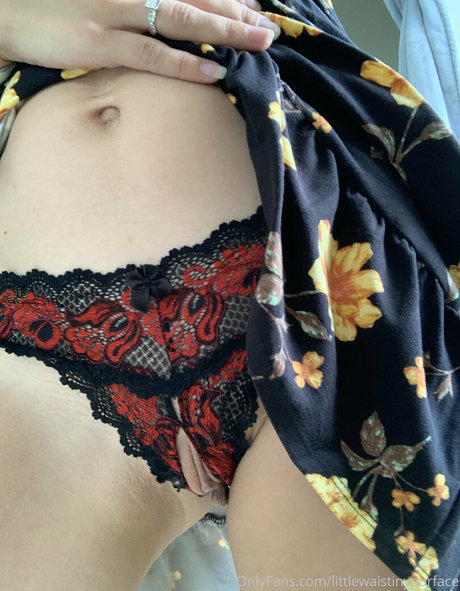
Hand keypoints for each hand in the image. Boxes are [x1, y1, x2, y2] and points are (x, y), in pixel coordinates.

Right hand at [0, 0, 280, 82]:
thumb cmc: (51, 0)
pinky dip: (184, 63)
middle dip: (236, 11)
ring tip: (258, 43)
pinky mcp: (97, 42)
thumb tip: (161, 14)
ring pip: (181, 19)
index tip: (253, 7)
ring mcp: (112, 12)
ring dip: (224, 30)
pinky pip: (150, 54)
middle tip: (269, 28)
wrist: (2, 6)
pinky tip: (214, 70)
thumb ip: (135, 1)